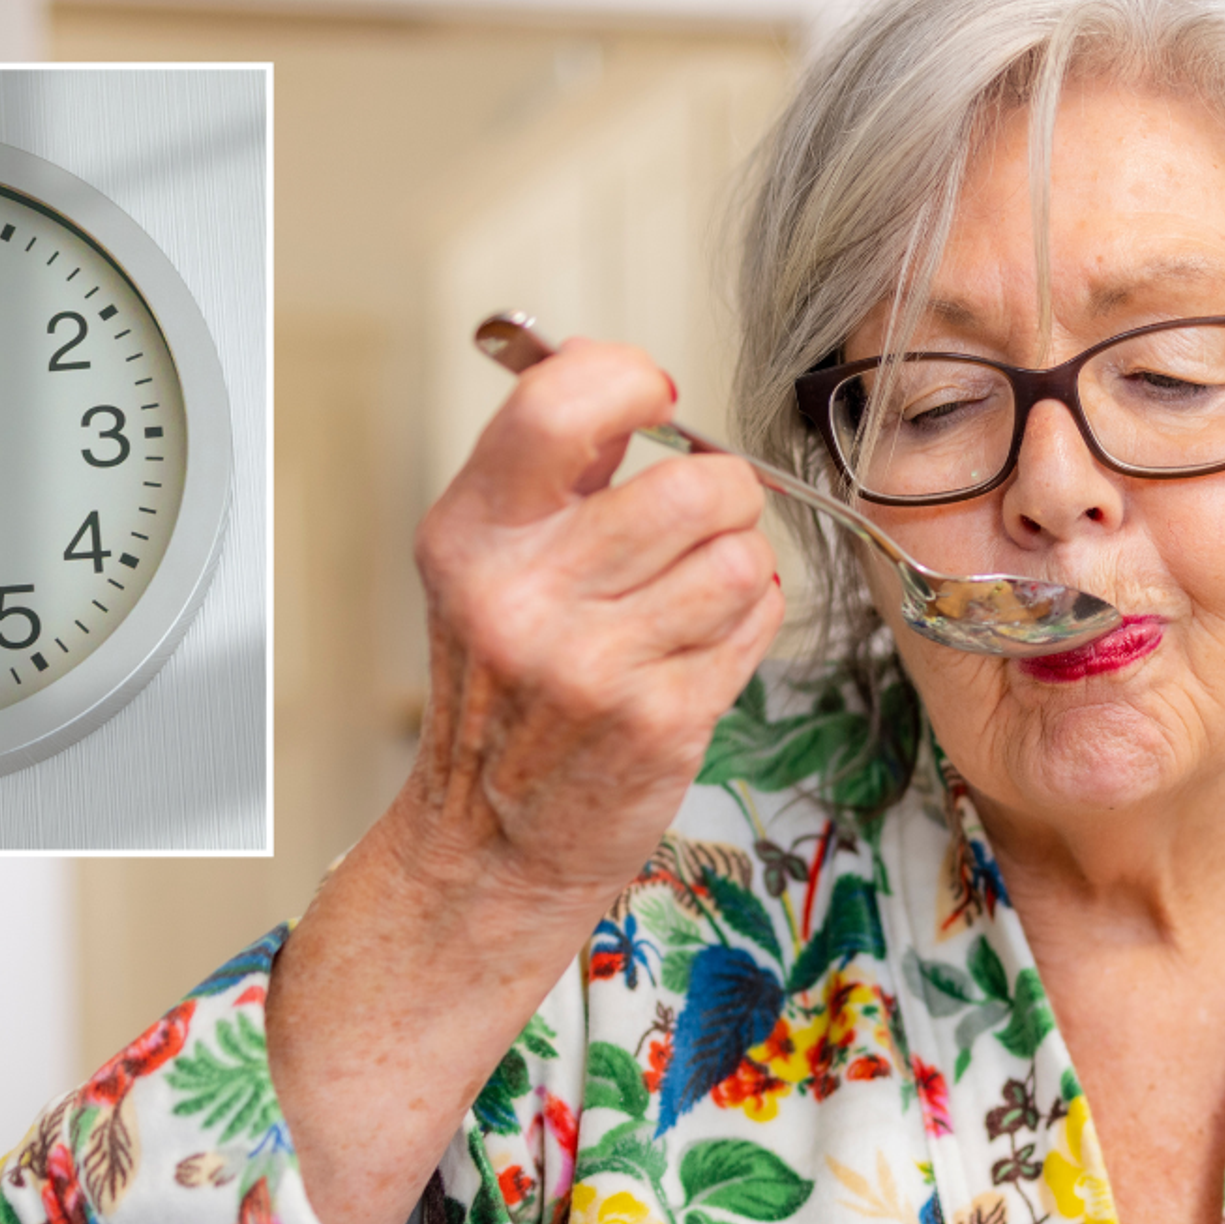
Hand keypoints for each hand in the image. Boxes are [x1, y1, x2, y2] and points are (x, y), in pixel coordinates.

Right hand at [265, 338, 781, 1223]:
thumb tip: (633, 386)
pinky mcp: (657, 721)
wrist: (490, 842)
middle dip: (722, 497)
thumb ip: (553, 476)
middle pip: (695, 484)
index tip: (652, 403)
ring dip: (739, 570)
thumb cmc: (504, 698)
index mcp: (470, 537)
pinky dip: (745, 629)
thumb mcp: (488, 570)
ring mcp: (590, 665)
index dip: (630, 380)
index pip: (561, 400)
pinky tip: (698, 652)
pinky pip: (754, 623)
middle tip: (700, 523)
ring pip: (741, 557)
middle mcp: (519, 597)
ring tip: (693, 601)